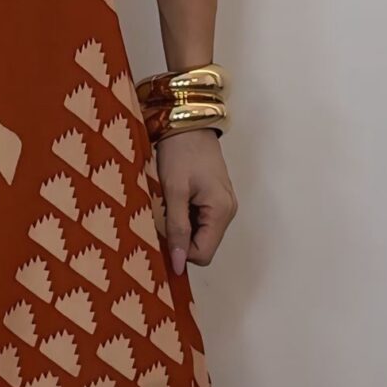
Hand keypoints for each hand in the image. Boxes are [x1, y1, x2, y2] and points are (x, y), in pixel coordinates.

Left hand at [154, 126, 236, 272]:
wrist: (188, 122)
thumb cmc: (180, 152)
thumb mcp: (174, 191)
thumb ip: (176, 229)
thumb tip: (177, 265)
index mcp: (222, 211)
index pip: (203, 254)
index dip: (180, 252)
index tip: (159, 235)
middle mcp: (228, 211)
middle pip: (203, 245)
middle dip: (180, 239)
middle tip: (160, 217)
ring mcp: (223, 204)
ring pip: (200, 233)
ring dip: (180, 227)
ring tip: (166, 205)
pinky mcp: (215, 198)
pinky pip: (199, 219)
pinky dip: (184, 216)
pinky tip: (172, 200)